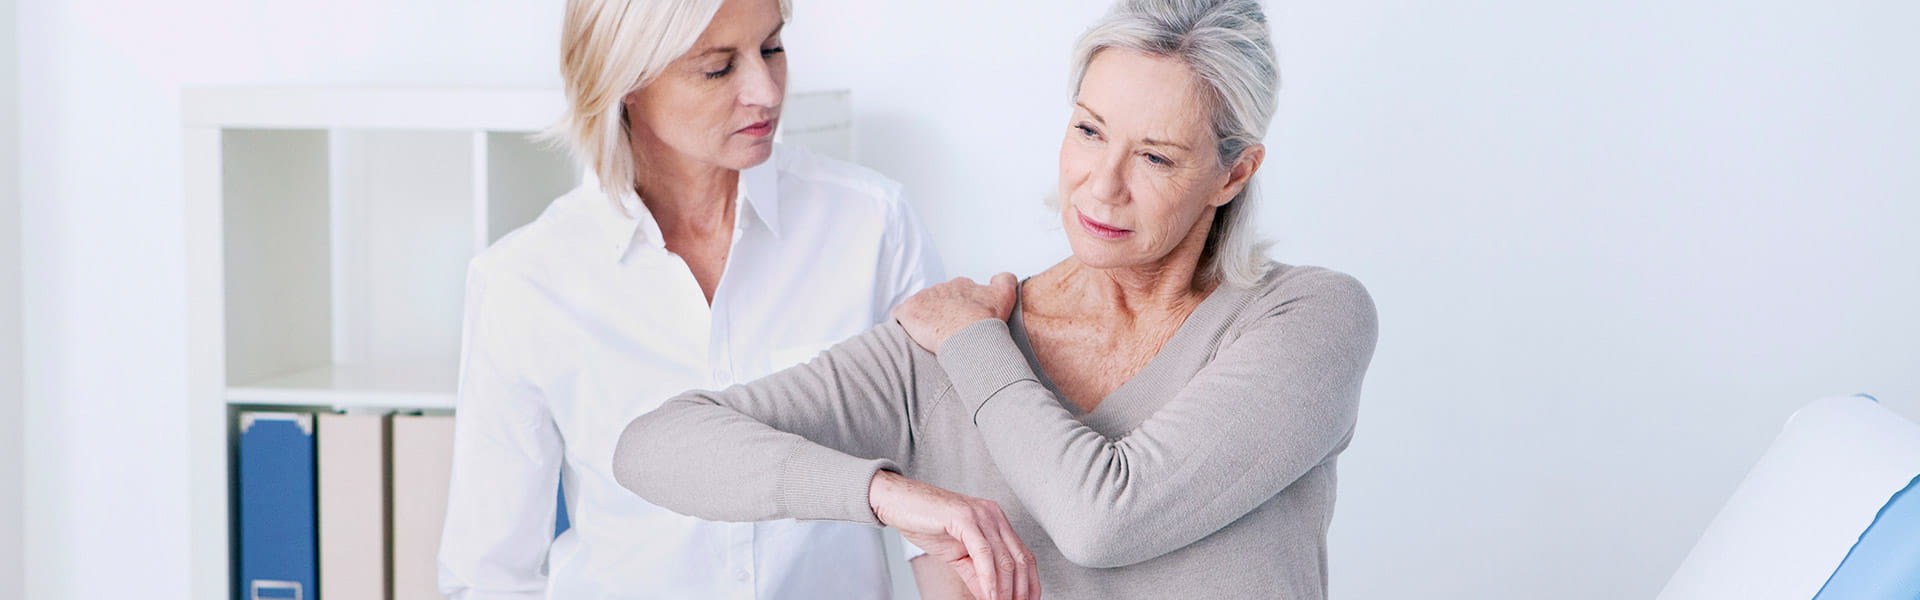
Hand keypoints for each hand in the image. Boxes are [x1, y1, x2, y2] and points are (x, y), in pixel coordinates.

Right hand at [869, 471, 1039, 599]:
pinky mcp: (965, 518)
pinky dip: (988, 577)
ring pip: (1004, 558)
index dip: (1030, 584)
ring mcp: (981, 515)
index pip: (1024, 556)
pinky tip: (990, 595)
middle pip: (1020, 559)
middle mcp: (994, 516)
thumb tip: (992, 597)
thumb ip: (976, 575)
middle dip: (1020, 591)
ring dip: (1005, 590)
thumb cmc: (927, 524)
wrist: (898, 502)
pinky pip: (983, 552)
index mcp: (996, 522)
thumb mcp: (958, 556)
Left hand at [891, 273, 1018, 353]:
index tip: (961, 322)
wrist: (969, 336)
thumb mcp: (1004, 295)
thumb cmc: (986, 321)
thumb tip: (1002, 276)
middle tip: (947, 333)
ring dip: (923, 321)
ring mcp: (922, 298)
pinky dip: (904, 324)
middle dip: (940, 315)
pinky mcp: (907, 311)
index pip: (956, 294)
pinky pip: (900, 316)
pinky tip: (912, 336)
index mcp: (960, 285)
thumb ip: (1004, 280)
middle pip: (936, 302)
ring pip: (920, 310)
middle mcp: (940, 288)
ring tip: (930, 339)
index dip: (958, 309)